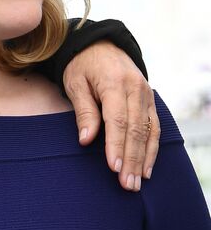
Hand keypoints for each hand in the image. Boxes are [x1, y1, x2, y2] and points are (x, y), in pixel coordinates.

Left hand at [64, 40, 158, 190]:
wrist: (101, 44)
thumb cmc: (81, 66)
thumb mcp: (75, 83)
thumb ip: (83, 111)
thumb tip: (85, 140)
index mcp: (115, 84)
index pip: (118, 121)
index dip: (116, 146)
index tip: (114, 168)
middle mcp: (136, 90)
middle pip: (136, 130)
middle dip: (133, 159)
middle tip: (127, 184)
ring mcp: (147, 95)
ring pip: (149, 131)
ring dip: (145, 159)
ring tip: (137, 182)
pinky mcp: (150, 100)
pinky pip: (155, 127)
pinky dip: (153, 149)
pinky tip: (148, 168)